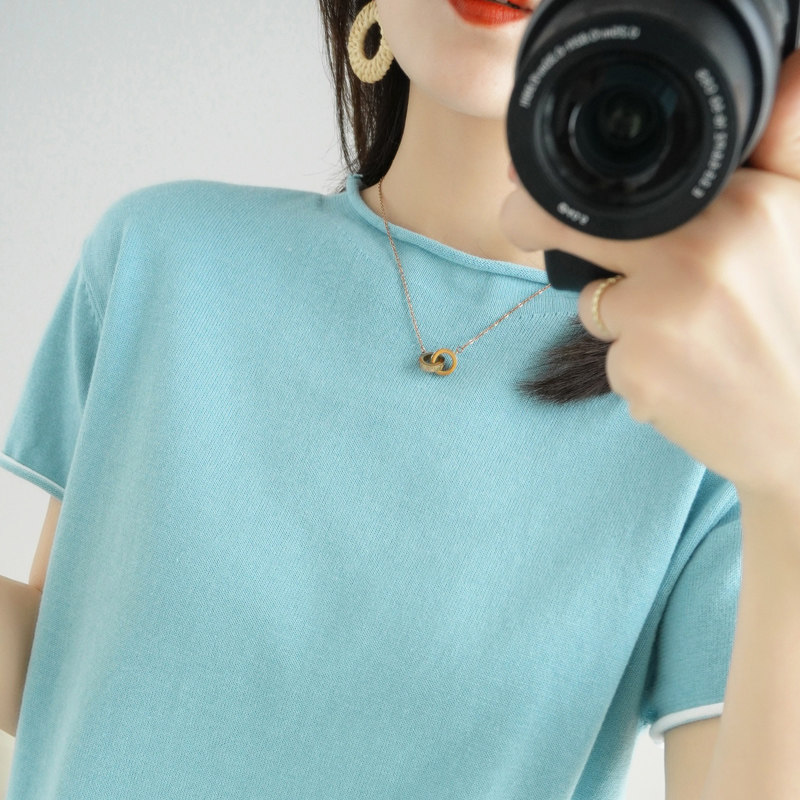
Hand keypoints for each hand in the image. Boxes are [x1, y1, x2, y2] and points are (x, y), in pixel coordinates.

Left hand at [499, 51, 799, 504]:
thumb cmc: (795, 325)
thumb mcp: (796, 224)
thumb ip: (771, 156)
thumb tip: (782, 74)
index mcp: (741, 206)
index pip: (622, 184)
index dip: (565, 188)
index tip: (532, 188)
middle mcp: (697, 253)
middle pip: (570, 227)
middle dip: (531, 223)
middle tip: (520, 221)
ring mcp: (661, 315)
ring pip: (595, 301)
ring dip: (625, 317)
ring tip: (691, 337)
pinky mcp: (637, 372)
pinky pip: (611, 356)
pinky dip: (637, 366)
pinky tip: (686, 376)